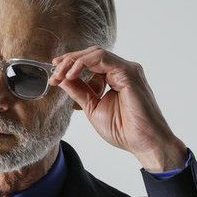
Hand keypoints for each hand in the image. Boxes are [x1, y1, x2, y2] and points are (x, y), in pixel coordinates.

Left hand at [48, 46, 187, 171]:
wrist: (143, 142)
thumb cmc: (123, 131)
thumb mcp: (93, 108)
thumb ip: (80, 92)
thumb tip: (62, 79)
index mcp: (115, 78)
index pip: (90, 63)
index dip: (70, 66)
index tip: (54, 76)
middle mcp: (121, 70)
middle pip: (91, 54)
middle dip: (69, 61)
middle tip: (53, 73)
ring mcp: (126, 69)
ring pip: (95, 53)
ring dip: (74, 61)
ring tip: (60, 74)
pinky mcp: (129, 72)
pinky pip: (102, 58)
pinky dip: (84, 63)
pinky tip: (72, 74)